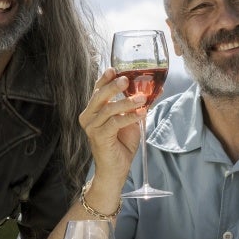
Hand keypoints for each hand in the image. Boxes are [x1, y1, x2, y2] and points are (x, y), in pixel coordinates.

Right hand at [79, 68, 144, 183]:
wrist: (116, 169)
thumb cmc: (121, 144)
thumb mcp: (130, 121)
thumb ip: (134, 106)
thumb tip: (150, 91)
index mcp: (93, 111)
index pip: (97, 91)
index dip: (105, 79)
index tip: (114, 69)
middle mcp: (88, 117)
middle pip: (99, 97)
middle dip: (113, 86)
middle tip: (126, 79)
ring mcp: (92, 128)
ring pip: (108, 109)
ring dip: (127, 102)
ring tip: (142, 98)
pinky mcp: (99, 137)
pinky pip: (114, 123)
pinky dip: (129, 117)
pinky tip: (141, 113)